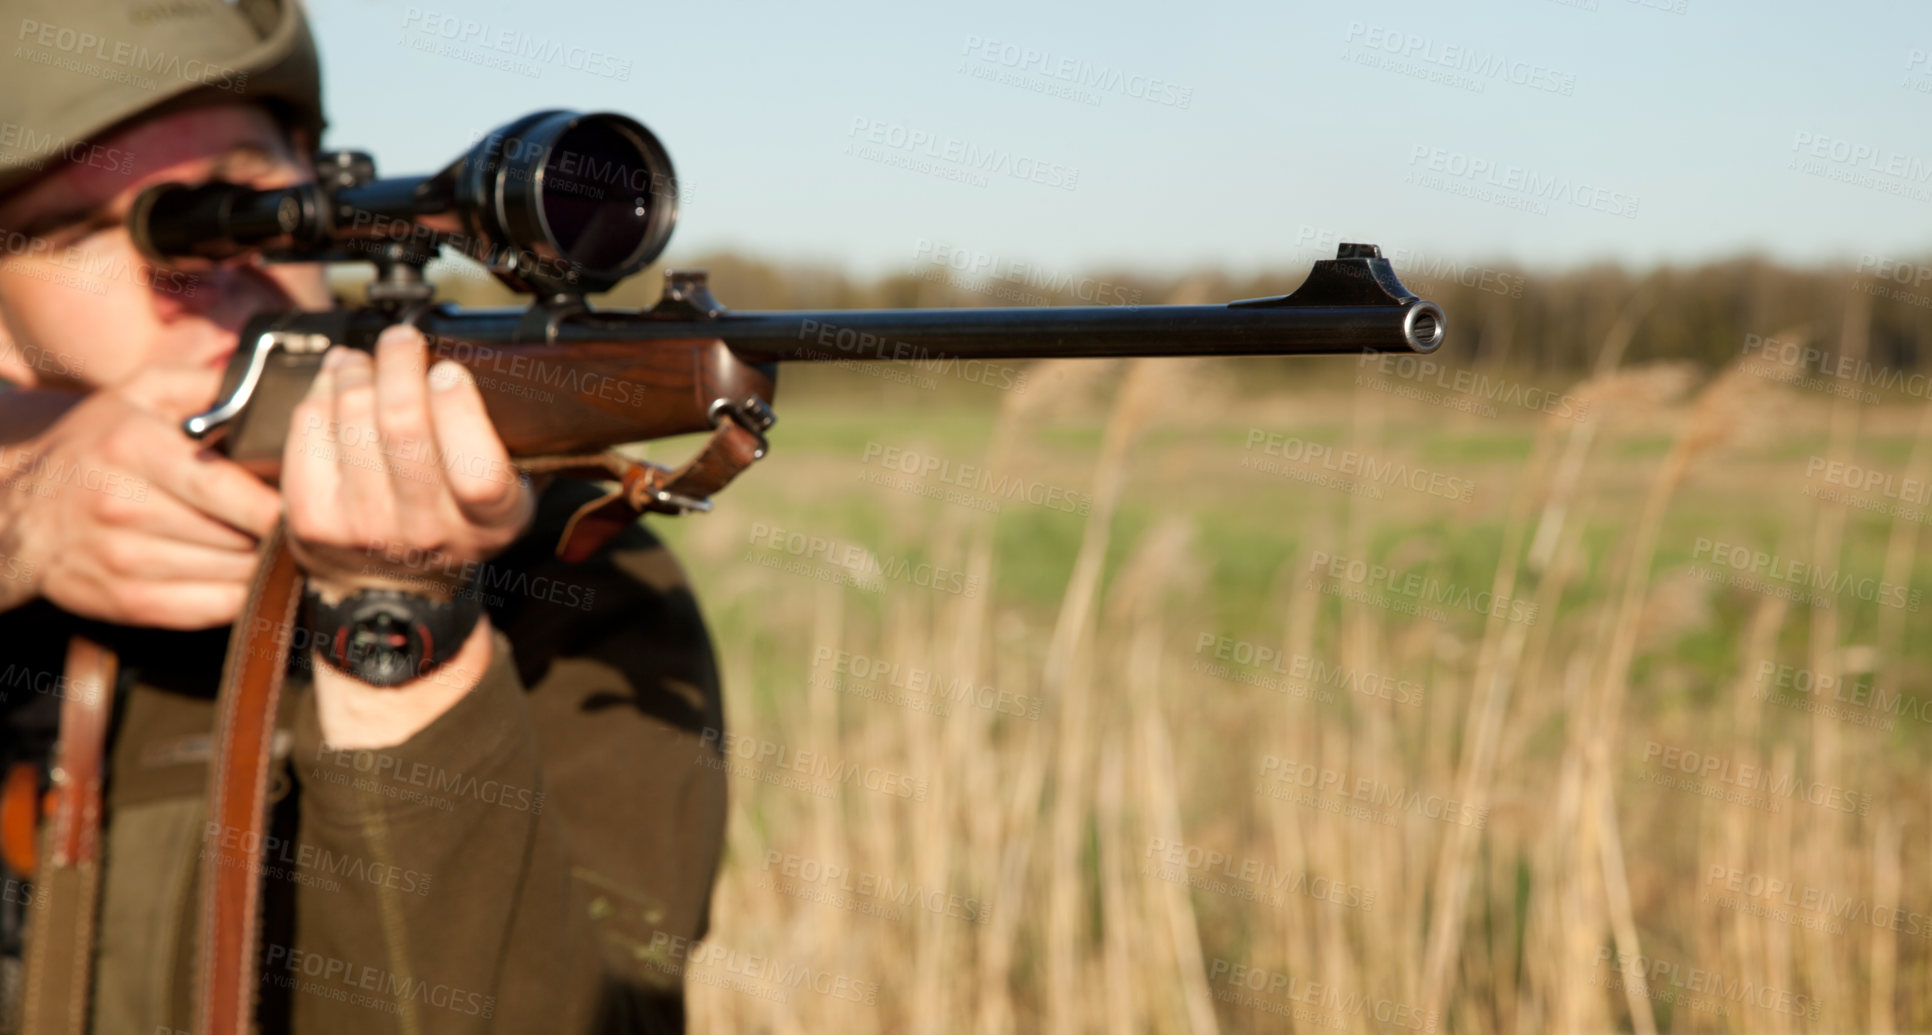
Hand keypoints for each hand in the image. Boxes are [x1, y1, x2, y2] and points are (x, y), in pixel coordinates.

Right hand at [0, 367, 279, 626]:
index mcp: (135, 448)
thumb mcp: (140, 394)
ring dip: (263, 564)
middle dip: (277, 533)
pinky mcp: (128, 603)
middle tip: (296, 525)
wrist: (23, 515)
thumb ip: (205, 385)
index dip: (280, 502)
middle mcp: (125, 506)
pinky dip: (240, 595)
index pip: (230, 488)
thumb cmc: (96, 448)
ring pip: (233, 574)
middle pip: (240, 535)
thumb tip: (268, 389)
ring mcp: (124, 559)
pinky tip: (244, 574)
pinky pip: (213, 609)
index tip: (305, 502)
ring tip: (272, 546)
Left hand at [282, 325, 533, 593]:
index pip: (477, 472)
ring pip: (353, 419)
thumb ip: (512, 446)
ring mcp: (365, 529)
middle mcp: (428, 532)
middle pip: (404, 426)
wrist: (396, 590)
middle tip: (402, 340)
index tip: (449, 371)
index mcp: (489, 522)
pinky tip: (335, 381)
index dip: (460, 409)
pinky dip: (320, 393)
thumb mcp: (507, 498)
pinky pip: (309, 432)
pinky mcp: (313, 521)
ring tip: (365, 358)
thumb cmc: (455, 523)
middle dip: (400, 364)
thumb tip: (503, 368)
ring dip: (357, 371)